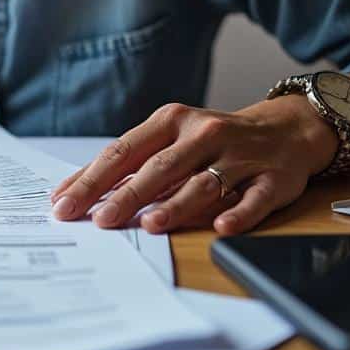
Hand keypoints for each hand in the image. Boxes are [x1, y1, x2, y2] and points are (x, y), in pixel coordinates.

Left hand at [49, 98, 337, 234]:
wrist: (286, 129)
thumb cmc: (212, 141)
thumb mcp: (170, 140)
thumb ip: (129, 165)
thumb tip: (73, 192)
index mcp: (171, 121)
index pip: (124, 151)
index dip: (92, 179)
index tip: (64, 204)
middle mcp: (203, 133)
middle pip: (159, 167)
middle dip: (127, 195)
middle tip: (99, 221)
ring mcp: (240, 155)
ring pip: (203, 182)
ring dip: (176, 204)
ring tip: (150, 224)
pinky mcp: (273, 177)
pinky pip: (255, 198)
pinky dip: (239, 213)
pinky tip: (222, 227)